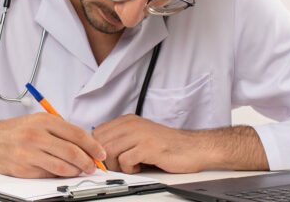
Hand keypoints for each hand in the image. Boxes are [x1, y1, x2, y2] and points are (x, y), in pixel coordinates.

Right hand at [0, 113, 106, 177]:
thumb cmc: (18, 130)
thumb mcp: (40, 121)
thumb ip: (61, 130)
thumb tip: (86, 145)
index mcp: (44, 121)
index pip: (76, 134)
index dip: (92, 146)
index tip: (100, 153)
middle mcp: (36, 136)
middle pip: (71, 152)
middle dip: (87, 162)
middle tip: (92, 166)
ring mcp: (29, 153)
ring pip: (62, 167)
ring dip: (75, 171)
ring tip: (78, 170)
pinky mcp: (23, 169)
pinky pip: (49, 175)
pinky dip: (59, 175)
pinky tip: (61, 171)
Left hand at [92, 114, 206, 173]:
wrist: (192, 148)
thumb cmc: (167, 145)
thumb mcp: (140, 136)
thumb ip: (121, 140)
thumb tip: (100, 153)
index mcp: (128, 120)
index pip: (97, 132)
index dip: (98, 149)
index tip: (106, 159)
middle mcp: (132, 124)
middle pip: (101, 142)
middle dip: (106, 159)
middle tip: (119, 165)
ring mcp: (139, 134)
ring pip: (110, 151)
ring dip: (117, 165)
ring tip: (131, 165)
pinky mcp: (147, 147)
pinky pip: (125, 160)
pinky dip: (130, 169)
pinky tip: (140, 166)